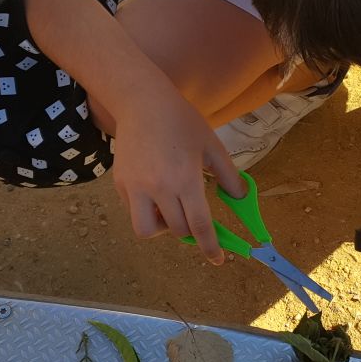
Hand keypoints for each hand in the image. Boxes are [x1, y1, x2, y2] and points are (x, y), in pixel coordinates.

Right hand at [110, 91, 243, 264]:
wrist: (142, 102)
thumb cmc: (182, 121)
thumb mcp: (211, 145)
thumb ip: (228, 175)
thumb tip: (239, 198)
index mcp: (185, 180)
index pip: (200, 225)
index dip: (210, 246)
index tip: (218, 259)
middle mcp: (158, 188)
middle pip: (177, 230)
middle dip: (189, 230)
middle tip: (194, 218)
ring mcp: (135, 188)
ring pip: (147, 230)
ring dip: (162, 227)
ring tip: (170, 207)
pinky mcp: (120, 184)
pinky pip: (134, 211)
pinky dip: (147, 211)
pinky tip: (154, 190)